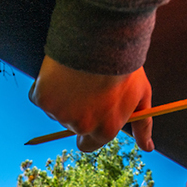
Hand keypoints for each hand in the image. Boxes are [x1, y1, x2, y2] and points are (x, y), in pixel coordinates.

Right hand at [30, 56, 153, 152]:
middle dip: (75, 108)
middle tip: (84, 84)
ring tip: (75, 73)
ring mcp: (60, 114)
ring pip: (55, 109)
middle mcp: (82, 126)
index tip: (87, 115)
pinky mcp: (42, 99)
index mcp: (105, 130)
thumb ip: (143, 125)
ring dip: (61, 95)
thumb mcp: (141, 96)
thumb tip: (148, 148)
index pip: (88, 144)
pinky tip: (59, 70)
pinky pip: (39, 95)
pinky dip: (45, 85)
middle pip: (71, 124)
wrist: (102, 38)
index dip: (86, 130)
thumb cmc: (125, 66)